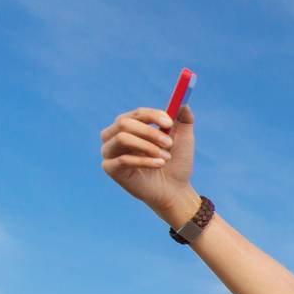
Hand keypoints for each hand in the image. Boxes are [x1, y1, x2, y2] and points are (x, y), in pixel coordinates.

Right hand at [99, 105, 197, 223]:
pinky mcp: (110, 168)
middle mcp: (115, 135)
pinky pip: (123, 159)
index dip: (152, 115)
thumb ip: (183, 120)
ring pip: (122, 138)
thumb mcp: (183, 139)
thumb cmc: (176, 163)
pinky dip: (144, 161)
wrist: (175, 190)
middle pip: (124, 123)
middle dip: (149, 132)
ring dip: (147, 146)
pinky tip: (159, 164)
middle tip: (168, 143)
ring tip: (165, 157)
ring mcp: (109, 151)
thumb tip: (184, 103)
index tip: (169, 122)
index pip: (136, 113)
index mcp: (130, 125)